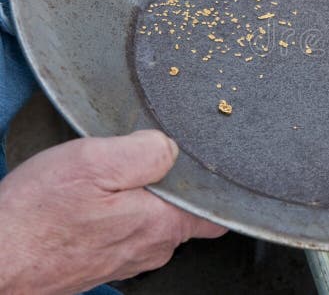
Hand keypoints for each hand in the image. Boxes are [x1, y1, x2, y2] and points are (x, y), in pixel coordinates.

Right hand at [0, 130, 225, 294]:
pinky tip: (89, 201)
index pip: (214, 212)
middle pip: (182, 212)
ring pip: (150, 221)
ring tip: (107, 180)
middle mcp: (150, 248)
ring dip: (137, 198)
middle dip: (169, 186)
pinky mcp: (99, 262)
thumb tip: (170, 146)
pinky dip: (113, 214)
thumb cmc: (33, 218)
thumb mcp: (93, 162)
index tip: (200, 164)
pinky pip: (121, 232)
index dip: (212, 185)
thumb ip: (144, 151)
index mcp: (161, 225)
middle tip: (137, 161)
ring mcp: (124, 259)